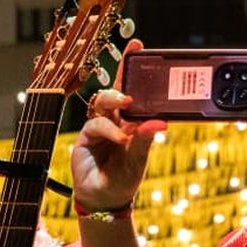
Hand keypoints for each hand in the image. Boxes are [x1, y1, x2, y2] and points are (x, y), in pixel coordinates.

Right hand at [69, 55, 164, 212]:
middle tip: (130, 63)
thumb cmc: (124, 179)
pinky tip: (120, 137)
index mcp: (130, 122)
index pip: (132, 90)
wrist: (105, 200)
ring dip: (115, 99)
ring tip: (128, 103)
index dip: (131, 68)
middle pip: (115, 89)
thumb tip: (160, 123)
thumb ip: (145, 140)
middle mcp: (114, 121)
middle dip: (121, 73)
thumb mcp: (139, 159)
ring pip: (103, 102)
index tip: (138, 46)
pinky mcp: (85, 138)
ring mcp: (98, 128)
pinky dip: (109, 129)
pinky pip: (96, 125)